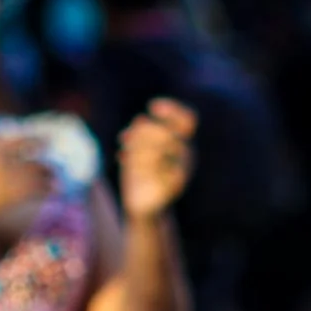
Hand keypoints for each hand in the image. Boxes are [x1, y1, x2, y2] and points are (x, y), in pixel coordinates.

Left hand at [118, 99, 196, 219]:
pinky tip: (121, 159)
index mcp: (184, 143)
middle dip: (143, 132)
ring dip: (135, 147)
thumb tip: (139, 120)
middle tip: (125, 137)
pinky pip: (154, 168)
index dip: (173, 111)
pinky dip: (134, 161)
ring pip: (159, 149)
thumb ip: (140, 133)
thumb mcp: (137, 148)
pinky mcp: (172, 186)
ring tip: (123, 150)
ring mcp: (183, 171)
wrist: (141, 203)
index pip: (188, 120)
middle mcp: (188, 156)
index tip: (153, 106)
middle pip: (168, 133)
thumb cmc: (141, 171)